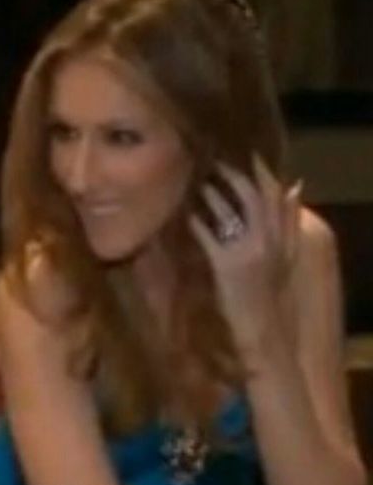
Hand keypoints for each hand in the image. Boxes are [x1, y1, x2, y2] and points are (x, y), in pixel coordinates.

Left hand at [188, 156, 301, 353]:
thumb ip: (288, 221)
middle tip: (215, 163)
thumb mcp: (286, 255)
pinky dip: (198, 224)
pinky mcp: (226, 266)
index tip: (248, 155)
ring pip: (232, 213)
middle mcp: (268, 240)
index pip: (275, 195)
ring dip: (214, 195)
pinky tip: (188, 216)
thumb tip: (295, 185)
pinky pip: (210, 237)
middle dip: (234, 176)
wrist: (264, 329)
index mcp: (282, 236)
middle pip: (253, 197)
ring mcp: (247, 252)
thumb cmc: (269, 292)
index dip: (262, 173)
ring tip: (199, 184)